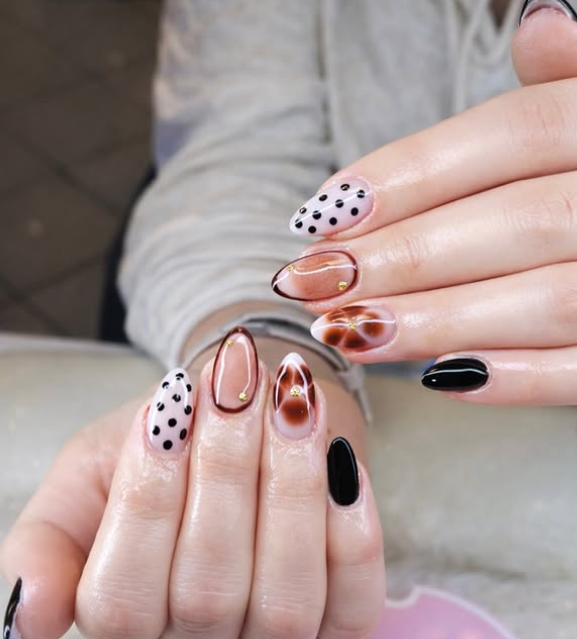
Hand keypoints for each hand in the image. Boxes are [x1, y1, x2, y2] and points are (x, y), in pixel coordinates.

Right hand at [0, 329, 383, 638]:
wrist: (244, 419)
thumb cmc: (163, 444)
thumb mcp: (86, 477)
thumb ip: (46, 543)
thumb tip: (30, 619)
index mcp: (123, 626)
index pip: (119, 605)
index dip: (143, 507)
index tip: (164, 412)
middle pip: (207, 599)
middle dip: (224, 480)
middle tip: (234, 389)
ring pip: (284, 608)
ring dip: (290, 498)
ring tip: (290, 410)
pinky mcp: (340, 627)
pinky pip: (356, 607)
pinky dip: (353, 536)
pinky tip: (342, 464)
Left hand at [273, 1, 576, 404]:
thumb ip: (574, 84)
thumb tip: (543, 21)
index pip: (517, 133)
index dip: (413, 171)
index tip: (324, 212)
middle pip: (519, 221)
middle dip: (405, 255)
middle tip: (313, 283)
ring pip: (549, 300)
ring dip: (440, 320)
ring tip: (350, 331)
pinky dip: (517, 379)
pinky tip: (441, 378)